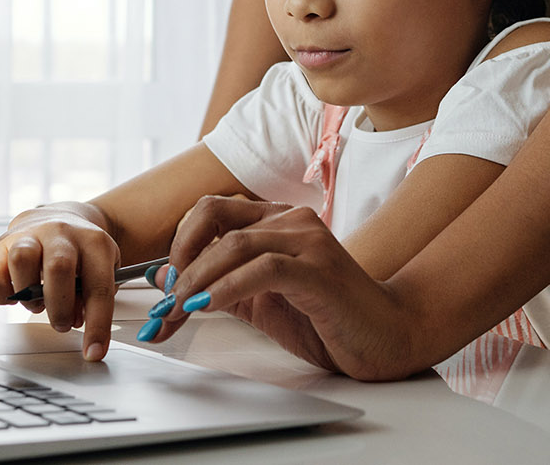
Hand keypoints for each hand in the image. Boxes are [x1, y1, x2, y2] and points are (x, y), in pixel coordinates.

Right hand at [0, 204, 119, 360]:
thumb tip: (76, 321)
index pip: (98, 286)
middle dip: (59, 307)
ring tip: (37, 303)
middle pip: (58, 267)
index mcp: (93, 241)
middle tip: (62, 323)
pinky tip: (16, 294)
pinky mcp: (0, 244)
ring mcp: (29, 235)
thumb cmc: (82, 253)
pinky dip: (2, 293)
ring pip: (21, 260)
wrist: (62, 217)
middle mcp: (60, 233)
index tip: (93, 353)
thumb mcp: (101, 270)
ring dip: (28, 296)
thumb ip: (92, 298)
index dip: (97, 324)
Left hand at [142, 197, 416, 380]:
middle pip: (214, 216)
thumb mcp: (258, 302)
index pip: (211, 210)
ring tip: (180, 310)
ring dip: (197, 280)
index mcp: (276, 221)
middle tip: (166, 301)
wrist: (385, 338)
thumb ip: (216, 284)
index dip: (179, 243)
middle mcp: (291, 220)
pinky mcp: (319, 270)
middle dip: (180, 259)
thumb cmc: (327, 319)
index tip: (166, 286)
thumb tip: (164, 277)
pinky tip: (209, 308)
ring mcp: (308, 241)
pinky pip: (263, 269)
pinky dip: (227, 288)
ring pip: (234, 242)